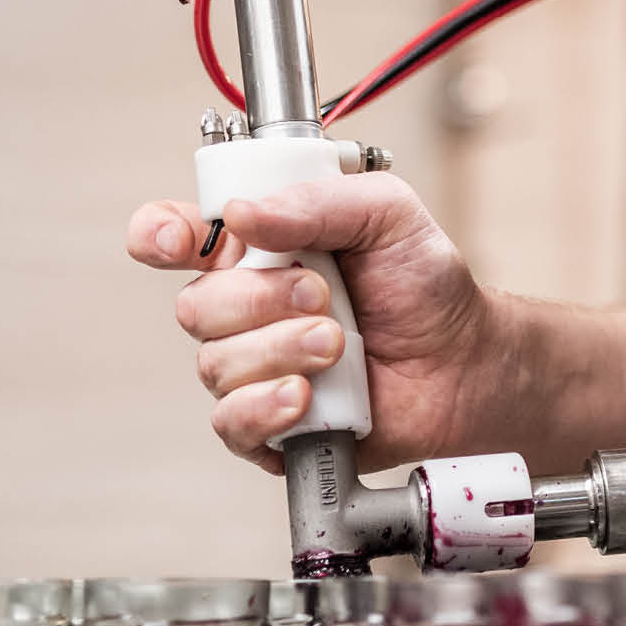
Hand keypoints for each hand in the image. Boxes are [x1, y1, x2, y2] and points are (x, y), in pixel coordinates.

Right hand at [126, 174, 498, 475]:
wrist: (464, 358)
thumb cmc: (424, 283)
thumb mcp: (387, 214)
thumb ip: (319, 201)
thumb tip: (242, 213)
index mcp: (258, 248)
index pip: (174, 236)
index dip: (161, 236)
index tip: (183, 242)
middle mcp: (243, 307)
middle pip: (195, 306)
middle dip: (261, 299)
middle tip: (325, 295)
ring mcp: (252, 367)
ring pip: (216, 363)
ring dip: (283, 349)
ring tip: (340, 344)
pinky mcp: (267, 424)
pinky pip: (232, 422)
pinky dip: (268, 406)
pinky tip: (307, 395)